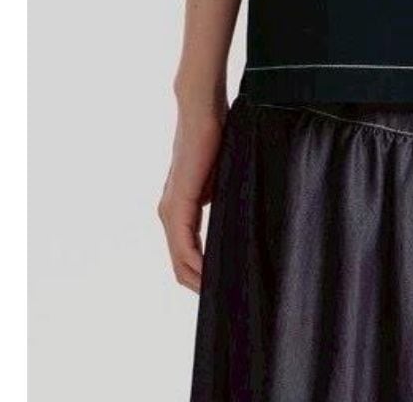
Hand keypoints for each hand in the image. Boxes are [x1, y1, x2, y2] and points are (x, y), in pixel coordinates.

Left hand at [157, 98, 226, 292]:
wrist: (201, 112)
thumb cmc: (216, 137)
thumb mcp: (223, 177)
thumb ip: (224, 199)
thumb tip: (243, 217)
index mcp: (181, 208)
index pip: (188, 254)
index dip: (204, 273)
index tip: (226, 286)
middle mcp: (170, 214)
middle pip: (181, 266)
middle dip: (201, 285)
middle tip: (228, 301)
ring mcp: (171, 211)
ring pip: (180, 261)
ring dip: (198, 280)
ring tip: (221, 295)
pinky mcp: (177, 205)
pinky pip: (183, 247)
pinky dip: (195, 265)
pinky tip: (210, 277)